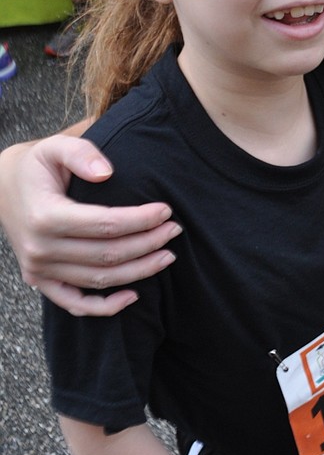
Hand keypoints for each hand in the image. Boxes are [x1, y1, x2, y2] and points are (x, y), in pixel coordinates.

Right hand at [0, 135, 180, 315]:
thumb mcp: (53, 147)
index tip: (166, 210)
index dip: (140, 220)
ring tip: (167, 256)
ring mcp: (39, 269)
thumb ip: (80, 153)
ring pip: (99, 280)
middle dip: (148, 244)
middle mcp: (40, 249)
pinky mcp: (40, 281)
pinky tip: (134, 296)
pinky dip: (105, 307)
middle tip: (175, 230)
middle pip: (107, 255)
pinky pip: (74, 303)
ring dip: (138, 272)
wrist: (1, 188)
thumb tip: (107, 172)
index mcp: (46, 216)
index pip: (105, 224)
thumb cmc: (35, 166)